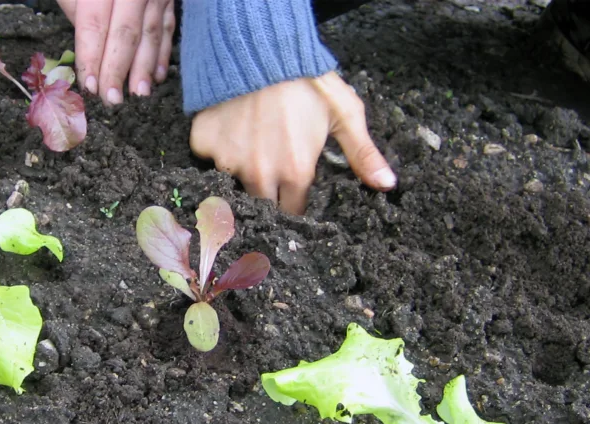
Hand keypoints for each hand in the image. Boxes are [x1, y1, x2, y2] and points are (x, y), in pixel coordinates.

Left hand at [57, 0, 174, 104]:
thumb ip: (76, 6)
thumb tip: (87, 47)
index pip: (95, 23)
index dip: (91, 56)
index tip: (89, 85)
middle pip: (126, 32)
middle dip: (118, 68)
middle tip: (112, 100)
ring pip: (152, 32)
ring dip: (145, 68)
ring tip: (138, 94)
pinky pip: (169, 26)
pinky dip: (164, 52)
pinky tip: (158, 75)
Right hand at [189, 71, 396, 214]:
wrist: (259, 45)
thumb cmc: (306, 79)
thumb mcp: (344, 113)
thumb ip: (363, 154)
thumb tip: (388, 185)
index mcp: (295, 171)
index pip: (293, 210)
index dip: (295, 199)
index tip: (295, 188)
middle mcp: (259, 173)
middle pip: (262, 202)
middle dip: (269, 190)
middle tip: (274, 162)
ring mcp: (227, 160)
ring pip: (234, 180)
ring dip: (243, 168)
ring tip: (254, 139)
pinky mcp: (203, 144)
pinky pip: (209, 156)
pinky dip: (219, 146)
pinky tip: (232, 126)